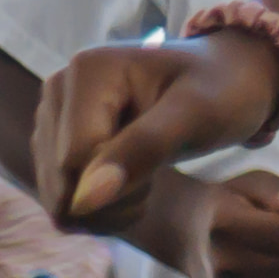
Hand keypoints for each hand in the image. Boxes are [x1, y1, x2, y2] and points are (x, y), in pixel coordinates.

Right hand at [41, 32, 278, 231]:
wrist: (226, 79)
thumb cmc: (222, 91)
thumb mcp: (197, 115)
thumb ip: (143, 149)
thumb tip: (84, 200)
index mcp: (87, 70)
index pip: (75, 159)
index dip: (120, 185)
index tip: (163, 165)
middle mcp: (57, 88)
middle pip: (62, 180)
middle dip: (113, 198)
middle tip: (158, 173)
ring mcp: (52, 114)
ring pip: (57, 195)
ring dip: (108, 207)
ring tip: (147, 176)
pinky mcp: (54, 139)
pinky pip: (60, 195)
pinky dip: (99, 207)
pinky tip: (131, 185)